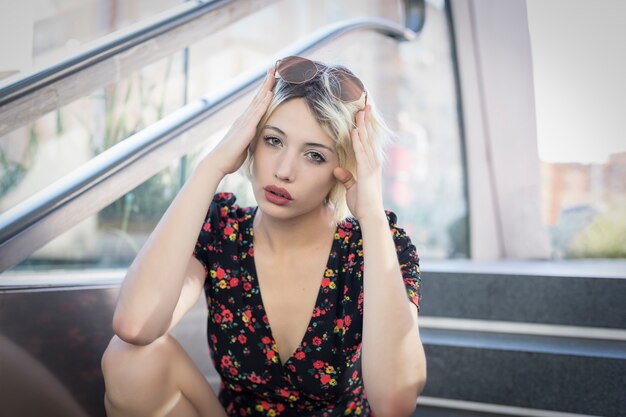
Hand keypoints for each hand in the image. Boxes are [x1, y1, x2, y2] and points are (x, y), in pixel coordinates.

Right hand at [207, 68, 275, 175]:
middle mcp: (244, 118)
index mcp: (244, 122)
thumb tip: (253, 139)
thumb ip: (249, 139)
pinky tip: (270, 93)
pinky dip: (264, 102)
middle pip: (257, 97)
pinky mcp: (246, 129)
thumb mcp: (244, 145)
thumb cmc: (230, 157)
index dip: (264, 90)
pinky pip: (257, 113)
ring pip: (258, 101)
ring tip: (273, 74)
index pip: (257, 103)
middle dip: (266, 82)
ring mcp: (245, 122)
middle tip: (273, 68)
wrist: (218, 162)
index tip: (271, 79)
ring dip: (266, 87)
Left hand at [333, 105, 384, 220]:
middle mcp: (373, 162)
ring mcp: (371, 166)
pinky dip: (357, 140)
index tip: (362, 114)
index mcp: (370, 165)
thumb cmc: (362, 204)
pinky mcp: (367, 171)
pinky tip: (354, 130)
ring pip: (365, 141)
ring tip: (360, 110)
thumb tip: (338, 170)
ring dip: (362, 125)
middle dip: (366, 121)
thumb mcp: (351, 188)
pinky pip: (361, 152)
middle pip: (368, 137)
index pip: (366, 142)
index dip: (364, 128)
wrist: (370, 215)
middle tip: (365, 104)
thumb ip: (346, 178)